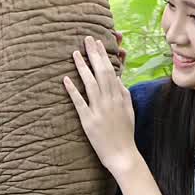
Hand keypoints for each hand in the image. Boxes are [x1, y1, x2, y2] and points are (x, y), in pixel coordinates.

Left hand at [64, 36, 138, 175]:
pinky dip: (72, 90)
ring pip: (90, 84)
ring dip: (82, 67)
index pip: (110, 70)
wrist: (122, 154)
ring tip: (74, 53)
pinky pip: (79, 103)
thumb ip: (123, 92)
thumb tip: (117, 77)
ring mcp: (99, 110)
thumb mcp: (128, 109)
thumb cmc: (125, 132)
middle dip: (93, 54)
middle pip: (101, 72)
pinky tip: (65, 79)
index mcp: (119, 96)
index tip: (97, 42)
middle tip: (86, 39)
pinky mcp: (88, 121)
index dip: (103, 55)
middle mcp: (110, 100)